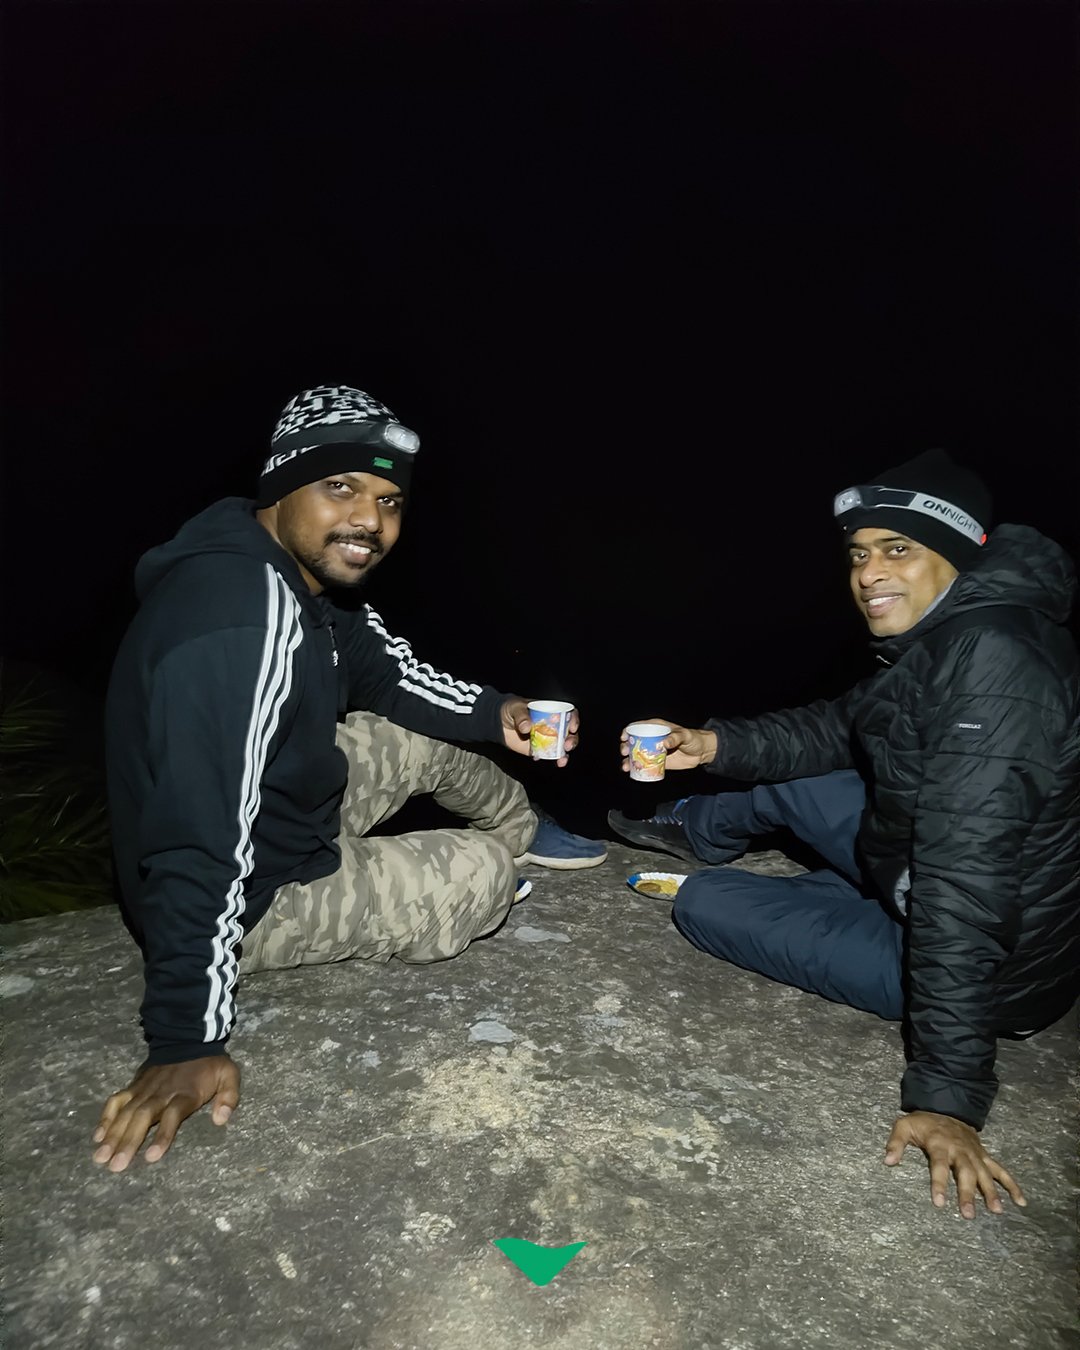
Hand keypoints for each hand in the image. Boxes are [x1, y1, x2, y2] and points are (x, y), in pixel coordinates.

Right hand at [92, 1054, 240, 1172]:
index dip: (162, 1136)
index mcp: (186, 1093)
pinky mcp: (134, 1085)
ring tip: (100, 1157)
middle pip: (143, 1117)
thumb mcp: (229, 1075)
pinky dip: (106, 1117)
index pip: (172, 1116)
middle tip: (115, 1166)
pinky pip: (117, 1101)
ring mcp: (145, 1089)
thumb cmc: (209, 1065)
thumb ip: (229, 1097)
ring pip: (126, 1112)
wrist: (188, 1038)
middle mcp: (161, 1092)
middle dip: (128, 1142)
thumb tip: (221, 1120)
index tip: (151, 1157)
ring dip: (112, 1135)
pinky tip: (97, 1137)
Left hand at [501, 696, 578, 767]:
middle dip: (572, 739)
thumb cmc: (510, 709)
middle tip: (567, 745)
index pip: (568, 714)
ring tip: (562, 760)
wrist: (498, 722)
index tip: (572, 727)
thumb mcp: (515, 707)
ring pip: (562, 746)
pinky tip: (551, 762)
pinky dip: (553, 760)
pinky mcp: (539, 749)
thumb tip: (527, 727)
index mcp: (550, 711)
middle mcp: (552, 725)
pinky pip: (550, 755)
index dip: (574, 719)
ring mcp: (547, 738)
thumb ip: (521, 715)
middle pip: (569, 732)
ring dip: (565, 753)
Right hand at [620, 720, 716, 771]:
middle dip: (625, 747)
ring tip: (626, 766)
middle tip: (625, 752)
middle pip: (633, 742)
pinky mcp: (657, 762)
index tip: (624, 737)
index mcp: (656, 728)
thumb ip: (675, 738)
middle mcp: (652, 739)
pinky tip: (631, 772)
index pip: (637, 727)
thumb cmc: (693, 738)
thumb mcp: (685, 735)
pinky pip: (644, 765)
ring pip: (636, 755)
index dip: (628, 731)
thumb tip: (664, 743)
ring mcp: (653, 751)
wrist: (701, 752)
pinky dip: (637, 769)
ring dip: (628, 760)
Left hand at [884, 1111, 1025, 1218]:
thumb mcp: (904, 1126)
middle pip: (965, 1173)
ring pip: (985, 1174)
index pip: (939, 1166)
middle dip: (967, 1193)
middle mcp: (960, 1150)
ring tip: (996, 1211)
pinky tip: (1021, 1201)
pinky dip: (1012, 1185)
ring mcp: (975, 1153)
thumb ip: (896, 1143)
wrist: (947, 1106)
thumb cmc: (924, 1122)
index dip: (938, 1183)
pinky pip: (1001, 1170)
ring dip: (991, 1192)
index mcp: (939, 1144)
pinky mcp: (984, 1156)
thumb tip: (887, 1161)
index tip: (938, 1203)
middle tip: (969, 1214)